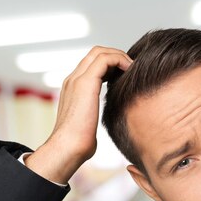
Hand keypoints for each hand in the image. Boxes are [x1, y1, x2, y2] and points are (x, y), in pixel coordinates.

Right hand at [24, 46, 132, 183]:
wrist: (67, 148)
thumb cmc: (78, 144)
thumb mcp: (88, 125)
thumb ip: (93, 117)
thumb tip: (107, 123)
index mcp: (72, 89)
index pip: (91, 64)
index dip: (111, 65)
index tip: (125, 76)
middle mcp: (73, 79)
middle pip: (95, 53)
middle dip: (116, 56)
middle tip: (132, 69)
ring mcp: (77, 79)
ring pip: (100, 52)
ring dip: (120, 56)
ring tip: (133, 69)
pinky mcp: (85, 82)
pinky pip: (105, 59)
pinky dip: (120, 60)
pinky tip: (130, 72)